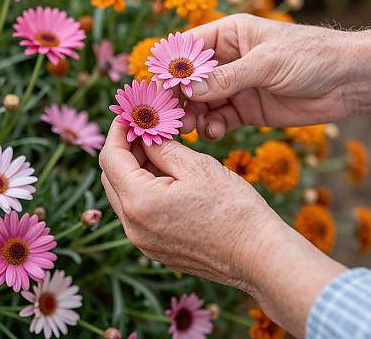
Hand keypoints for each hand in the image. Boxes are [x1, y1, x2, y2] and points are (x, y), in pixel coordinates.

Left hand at [99, 120, 345, 337]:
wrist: (259, 256)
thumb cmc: (233, 208)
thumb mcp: (197, 166)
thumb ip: (162, 147)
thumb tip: (145, 134)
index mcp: (140, 202)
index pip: (110, 158)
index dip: (117, 131)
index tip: (128, 114)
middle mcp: (133, 226)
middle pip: (112, 177)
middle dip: (125, 148)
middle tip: (146, 128)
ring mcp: (143, 241)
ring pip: (124, 195)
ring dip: (135, 169)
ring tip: (159, 148)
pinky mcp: (155, 248)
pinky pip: (138, 212)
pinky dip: (145, 189)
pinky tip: (167, 175)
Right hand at [183, 14, 351, 139]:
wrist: (349, 80)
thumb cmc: (311, 56)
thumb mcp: (267, 63)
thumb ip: (228, 77)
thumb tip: (189, 91)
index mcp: (228, 35)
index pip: (187, 50)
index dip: (169, 69)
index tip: (156, 90)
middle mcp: (227, 60)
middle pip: (189, 80)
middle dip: (178, 98)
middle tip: (169, 117)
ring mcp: (235, 86)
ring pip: (201, 102)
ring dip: (192, 115)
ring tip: (190, 128)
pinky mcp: (246, 109)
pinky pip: (219, 119)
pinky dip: (212, 127)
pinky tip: (214, 132)